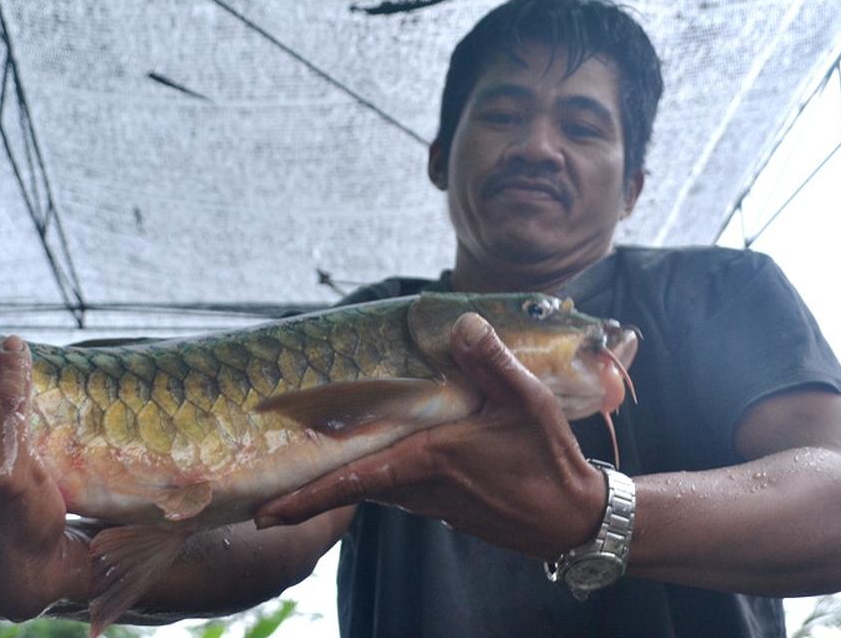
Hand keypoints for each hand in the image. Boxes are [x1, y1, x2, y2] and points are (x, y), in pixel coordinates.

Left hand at [255, 312, 606, 559]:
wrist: (573, 519)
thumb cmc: (549, 461)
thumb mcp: (526, 402)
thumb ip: (491, 361)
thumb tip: (463, 322)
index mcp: (429, 460)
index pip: (353, 480)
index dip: (306, 497)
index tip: (267, 513)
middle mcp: (422, 488)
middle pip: (355, 484)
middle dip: (312, 491)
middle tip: (268, 499)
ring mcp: (433, 503)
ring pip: (378, 486)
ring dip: (346, 481)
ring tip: (311, 471)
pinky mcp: (447, 508)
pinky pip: (402, 489)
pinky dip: (380, 476)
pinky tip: (383, 454)